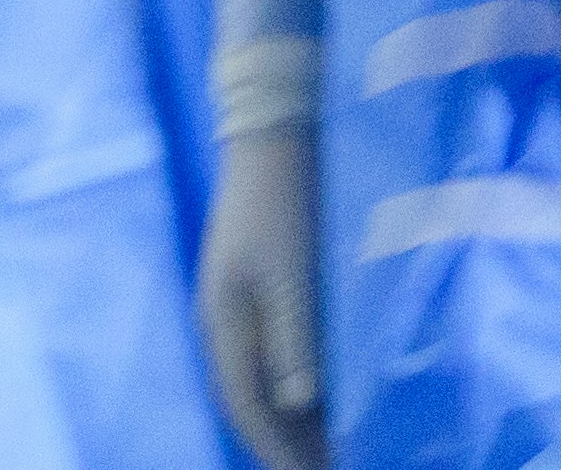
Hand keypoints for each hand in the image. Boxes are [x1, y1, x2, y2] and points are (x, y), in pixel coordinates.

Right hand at [200, 0, 329, 469]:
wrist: (276, 125)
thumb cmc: (287, 198)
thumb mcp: (293, 273)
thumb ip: (296, 340)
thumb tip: (299, 404)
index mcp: (224, 322)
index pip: (247, 406)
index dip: (279, 449)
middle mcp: (227, 319)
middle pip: (253, 398)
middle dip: (287, 439)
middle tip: (332, 466)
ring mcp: (243, 300)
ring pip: (266, 376)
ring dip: (296, 413)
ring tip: (335, 443)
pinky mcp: (264, 280)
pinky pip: (278, 348)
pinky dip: (301, 377)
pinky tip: (331, 390)